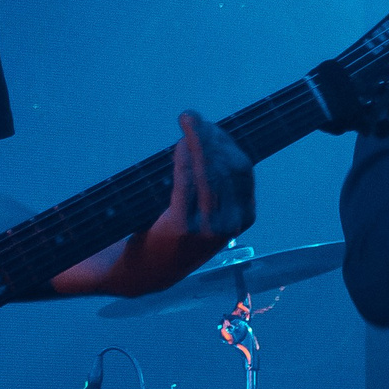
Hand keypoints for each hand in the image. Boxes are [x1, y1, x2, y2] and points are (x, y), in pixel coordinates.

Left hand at [103, 113, 255, 298]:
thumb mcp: (206, 213)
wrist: (145, 272)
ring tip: (187, 121)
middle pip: (228, 166)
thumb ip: (215, 184)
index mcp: (243, 217)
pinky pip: (187, 182)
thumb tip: (211, 138)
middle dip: (212, 135)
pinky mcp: (182, 228)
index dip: (228, 141)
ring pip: (210, 171)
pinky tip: (180, 143)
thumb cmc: (174, 235)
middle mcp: (230, 224)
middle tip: (193, 117)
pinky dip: (185, 158)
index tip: (211, 124)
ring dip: (198, 140)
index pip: (243, 169)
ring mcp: (207, 228)